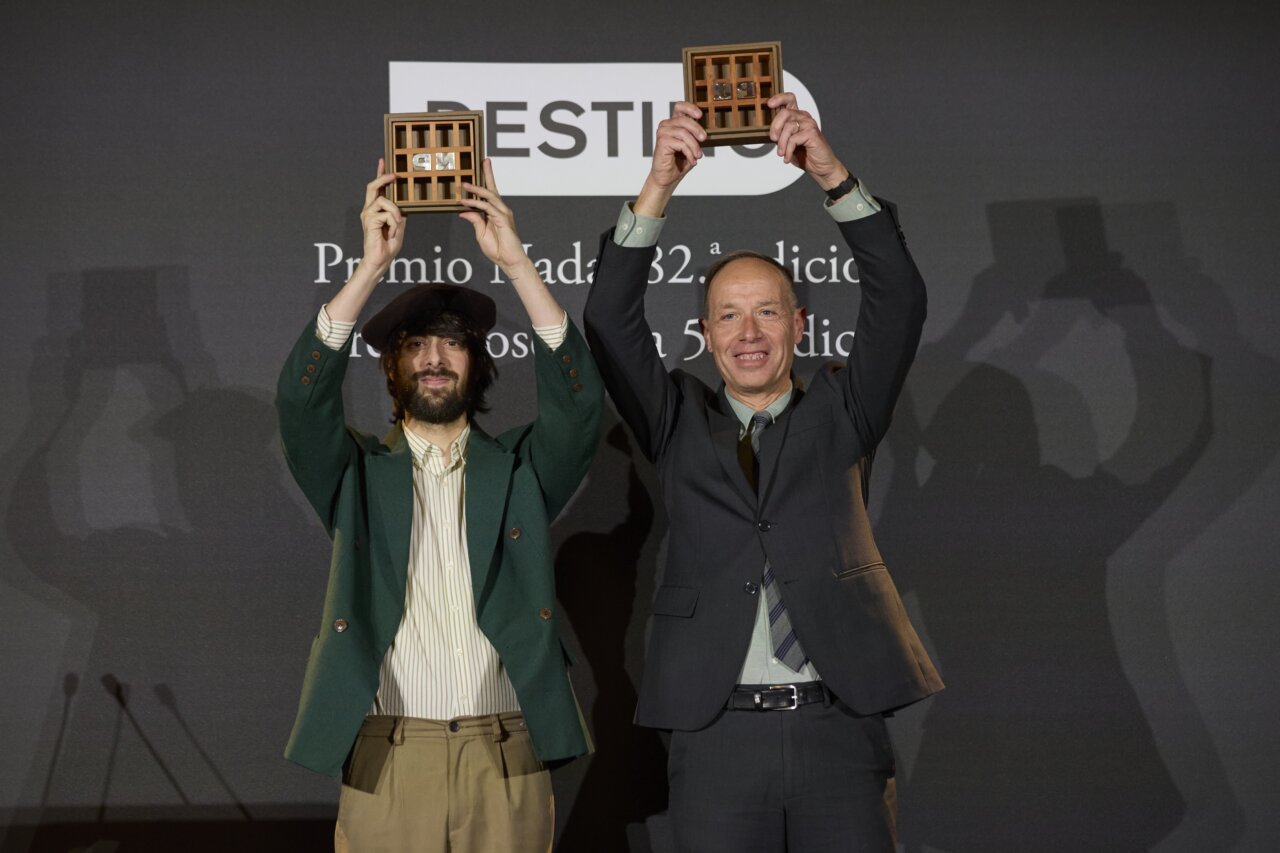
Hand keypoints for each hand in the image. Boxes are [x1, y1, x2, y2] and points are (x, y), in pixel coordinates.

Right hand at [359, 158, 405, 272]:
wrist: (381, 259)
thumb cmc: (388, 245)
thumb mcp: (399, 225)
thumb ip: (400, 213)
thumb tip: (406, 202)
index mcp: (376, 210)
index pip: (377, 188)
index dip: (380, 174)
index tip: (383, 161)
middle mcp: (369, 209)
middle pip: (373, 186)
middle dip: (383, 177)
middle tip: (394, 175)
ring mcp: (368, 214)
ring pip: (384, 200)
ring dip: (395, 212)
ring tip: (397, 225)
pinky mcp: (369, 220)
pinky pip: (386, 214)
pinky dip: (393, 223)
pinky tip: (391, 233)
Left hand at [459, 159, 527, 275]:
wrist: (509, 261)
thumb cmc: (497, 250)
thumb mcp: (481, 234)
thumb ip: (475, 221)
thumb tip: (464, 211)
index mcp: (495, 213)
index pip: (490, 193)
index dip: (487, 179)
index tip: (483, 166)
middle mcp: (501, 210)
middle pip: (493, 189)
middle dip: (489, 174)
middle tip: (483, 161)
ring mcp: (503, 214)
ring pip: (490, 196)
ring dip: (476, 190)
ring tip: (464, 185)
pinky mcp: (503, 220)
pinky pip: (488, 209)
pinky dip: (477, 205)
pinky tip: (466, 203)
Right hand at [634, 102, 705, 215]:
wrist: (667, 177)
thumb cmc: (678, 162)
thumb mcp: (691, 146)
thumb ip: (695, 136)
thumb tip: (705, 131)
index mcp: (673, 123)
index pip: (680, 107)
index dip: (690, 107)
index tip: (700, 115)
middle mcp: (666, 126)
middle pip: (684, 119)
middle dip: (697, 129)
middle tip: (704, 139)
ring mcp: (662, 133)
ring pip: (684, 132)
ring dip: (694, 146)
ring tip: (698, 156)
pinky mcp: (662, 142)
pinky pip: (681, 144)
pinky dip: (689, 153)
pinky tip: (692, 161)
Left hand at [767, 93, 847, 190]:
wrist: (820, 166)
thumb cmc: (804, 154)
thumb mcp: (786, 143)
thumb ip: (779, 134)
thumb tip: (769, 131)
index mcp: (798, 117)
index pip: (789, 99)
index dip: (779, 98)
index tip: (769, 104)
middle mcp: (804, 117)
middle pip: (784, 112)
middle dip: (775, 127)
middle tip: (773, 139)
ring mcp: (809, 124)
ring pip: (788, 126)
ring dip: (781, 143)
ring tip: (781, 154)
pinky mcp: (812, 133)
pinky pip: (793, 139)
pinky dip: (788, 150)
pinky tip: (787, 157)